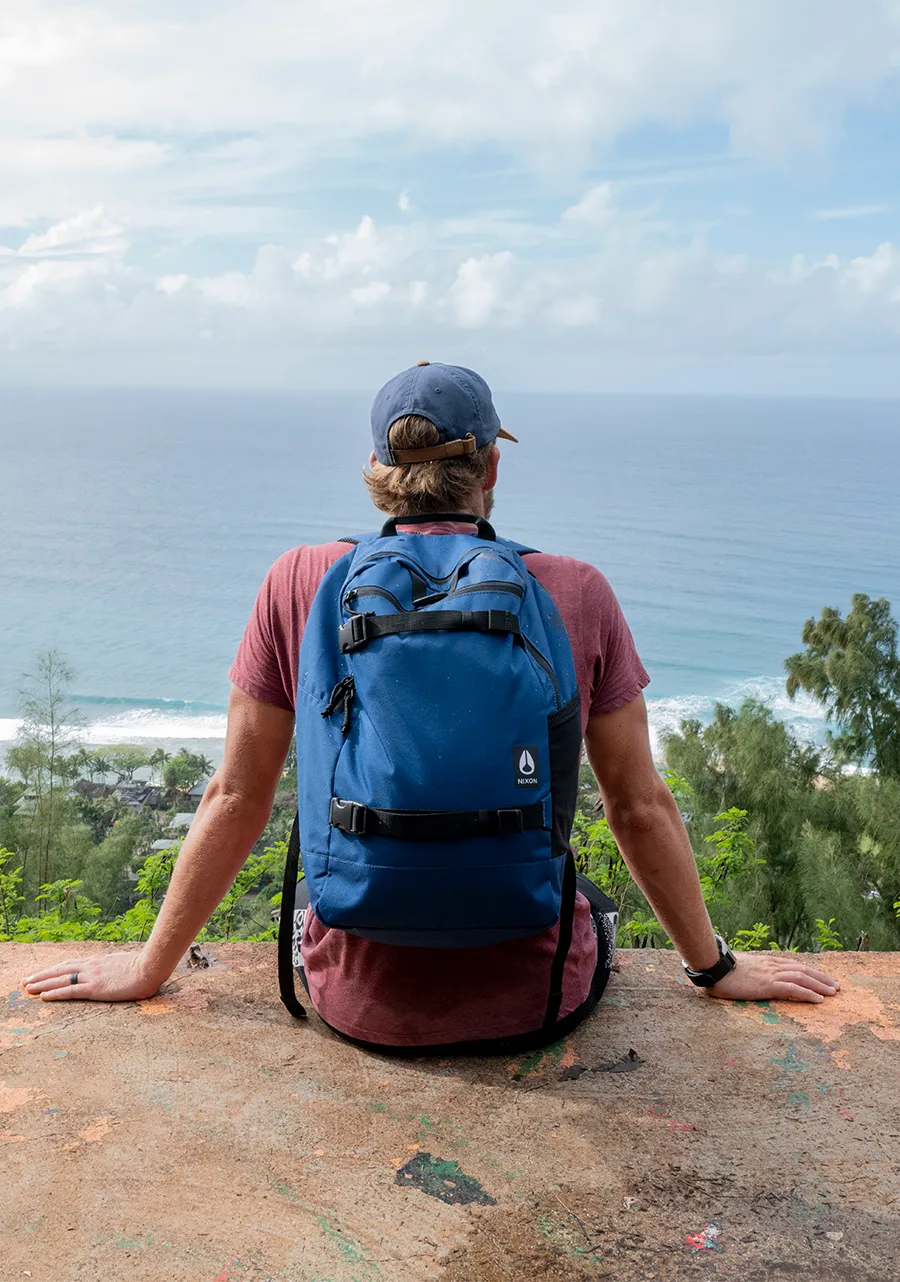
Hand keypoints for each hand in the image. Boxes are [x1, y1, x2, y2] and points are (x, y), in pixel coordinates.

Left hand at [22, 951, 163, 1003]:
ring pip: (61, 979)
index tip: (44, 972)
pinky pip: (70, 991)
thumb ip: (117, 966)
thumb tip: (117, 969)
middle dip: (42, 975)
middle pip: (61, 970)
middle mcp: (92, 966)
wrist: (151, 966)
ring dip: (43, 983)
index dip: (55, 969)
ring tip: (28, 988)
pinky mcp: (95, 988)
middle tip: (27, 980)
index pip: (71, 964)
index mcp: (99, 961)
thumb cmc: (144, 966)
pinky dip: (55, 993)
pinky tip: (44, 996)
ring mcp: (92, 976)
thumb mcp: (126, 963)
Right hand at [707, 953, 839, 1003]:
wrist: (714, 967)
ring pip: (802, 977)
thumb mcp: (741, 969)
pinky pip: (793, 988)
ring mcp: (771, 974)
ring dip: (820, 985)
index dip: (810, 972)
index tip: (821, 978)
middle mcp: (772, 966)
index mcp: (767, 962)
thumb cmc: (722, 970)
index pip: (794, 965)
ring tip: (833, 992)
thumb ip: (751, 971)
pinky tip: (819, 1000)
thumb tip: (753, 976)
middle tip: (835, 986)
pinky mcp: (768, 985)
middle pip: (803, 969)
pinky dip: (808, 993)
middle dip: (821, 978)